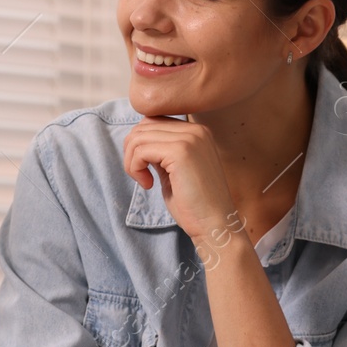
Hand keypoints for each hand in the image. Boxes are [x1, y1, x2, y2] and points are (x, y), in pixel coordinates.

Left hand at [122, 117, 242, 245]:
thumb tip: (136, 140)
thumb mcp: (173, 170)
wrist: (214, 224)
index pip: (153, 121)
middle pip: (144, 126)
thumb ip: (159, 152)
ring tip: (144, 181)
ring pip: (138, 137)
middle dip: (131, 152)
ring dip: (132, 162)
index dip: (139, 144)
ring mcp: (190, 138)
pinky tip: (148, 184)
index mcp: (196, 132)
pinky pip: (141, 151)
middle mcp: (196, 130)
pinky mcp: (181, 152)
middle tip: (140, 175)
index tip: (144, 168)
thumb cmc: (192, 204)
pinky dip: (135, 168)